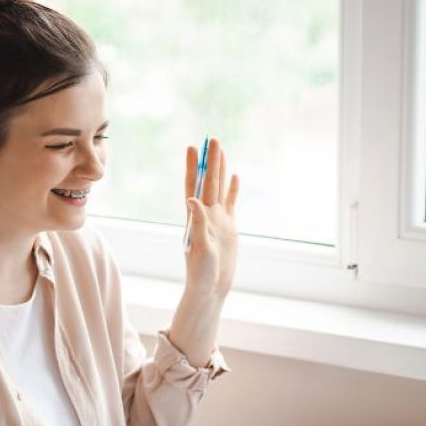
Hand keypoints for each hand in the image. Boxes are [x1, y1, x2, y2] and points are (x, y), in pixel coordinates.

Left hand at [184, 138, 238, 296]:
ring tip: (221, 150)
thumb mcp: (200, 247)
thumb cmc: (201, 272)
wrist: (212, 287)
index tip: (192, 147)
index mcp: (195, 217)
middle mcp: (205, 215)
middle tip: (212, 138)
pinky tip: (234, 176)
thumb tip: (191, 198)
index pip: (194, 186)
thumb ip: (198, 222)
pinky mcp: (229, 228)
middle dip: (210, 161)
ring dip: (221, 170)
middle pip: (209, 182)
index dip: (194, 167)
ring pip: (220, 189)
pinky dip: (232, 190)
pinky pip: (231, 203)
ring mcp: (218, 220)